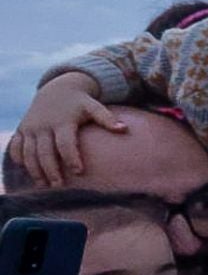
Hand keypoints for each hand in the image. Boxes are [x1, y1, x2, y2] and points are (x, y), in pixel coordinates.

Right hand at [8, 73, 122, 186]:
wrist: (57, 89)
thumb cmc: (80, 103)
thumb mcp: (94, 106)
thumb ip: (107, 118)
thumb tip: (124, 129)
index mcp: (63, 122)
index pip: (65, 143)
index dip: (71, 158)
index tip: (79, 172)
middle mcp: (44, 125)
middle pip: (44, 152)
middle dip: (50, 170)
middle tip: (58, 186)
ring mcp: (31, 127)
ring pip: (28, 152)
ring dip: (34, 169)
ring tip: (43, 185)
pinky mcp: (22, 129)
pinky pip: (16, 146)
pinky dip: (18, 158)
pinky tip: (25, 170)